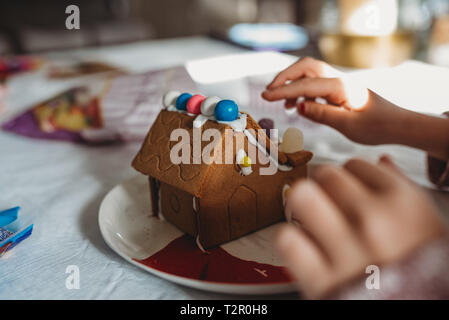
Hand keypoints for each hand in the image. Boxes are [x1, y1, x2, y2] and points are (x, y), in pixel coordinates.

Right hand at [262, 57, 412, 144]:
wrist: (398, 124)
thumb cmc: (377, 126)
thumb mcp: (348, 126)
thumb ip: (321, 114)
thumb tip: (297, 106)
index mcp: (341, 87)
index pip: (305, 85)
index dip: (283, 91)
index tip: (265, 97)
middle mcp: (339, 80)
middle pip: (305, 67)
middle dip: (284, 77)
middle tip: (268, 93)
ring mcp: (339, 82)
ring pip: (309, 72)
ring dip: (292, 82)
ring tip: (280, 102)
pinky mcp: (339, 88)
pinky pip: (315, 82)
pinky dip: (301, 89)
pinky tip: (296, 105)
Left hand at [276, 156, 445, 298]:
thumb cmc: (427, 275)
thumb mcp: (429, 227)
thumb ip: (404, 190)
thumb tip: (383, 163)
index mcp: (403, 205)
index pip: (356, 165)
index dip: (349, 175)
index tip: (347, 185)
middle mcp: (372, 221)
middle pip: (325, 176)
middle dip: (322, 185)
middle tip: (324, 199)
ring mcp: (345, 249)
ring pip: (301, 197)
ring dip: (300, 205)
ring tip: (306, 215)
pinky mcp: (320, 279)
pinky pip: (287, 239)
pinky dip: (290, 241)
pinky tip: (302, 246)